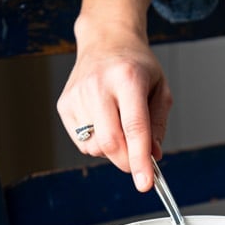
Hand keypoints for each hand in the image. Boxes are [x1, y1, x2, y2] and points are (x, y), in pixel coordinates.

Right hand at [57, 0, 170, 190]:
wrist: (105, 40)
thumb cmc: (136, 66)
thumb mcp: (160, 89)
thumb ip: (158, 124)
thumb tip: (152, 156)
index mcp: (128, 78)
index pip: (134, 127)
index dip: (139, 159)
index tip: (145, 184)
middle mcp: (98, 85)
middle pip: (110, 142)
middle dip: (127, 161)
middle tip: (138, 162)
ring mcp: (77, 95)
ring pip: (95, 147)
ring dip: (112, 149)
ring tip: (119, 124)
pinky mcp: (64, 104)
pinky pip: (82, 142)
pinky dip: (97, 143)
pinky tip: (104, 121)